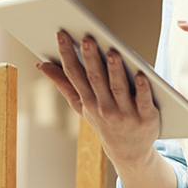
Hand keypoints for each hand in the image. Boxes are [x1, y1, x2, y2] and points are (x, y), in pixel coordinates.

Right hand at [37, 31, 160, 165]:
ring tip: (112, 52)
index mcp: (87, 101)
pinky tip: (141, 75)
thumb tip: (41, 65)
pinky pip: (143, 102)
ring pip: (118, 88)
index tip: (62, 34)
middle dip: (90, 59)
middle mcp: (104, 108)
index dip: (67, 54)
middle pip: (96, 79)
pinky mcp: (146, 119)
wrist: (129, 152)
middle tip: (87, 39)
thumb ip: (63, 84)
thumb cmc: (104, 121)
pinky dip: (142, 89)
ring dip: (115, 71)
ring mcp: (125, 115)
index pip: (75, 74)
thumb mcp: (81, 105)